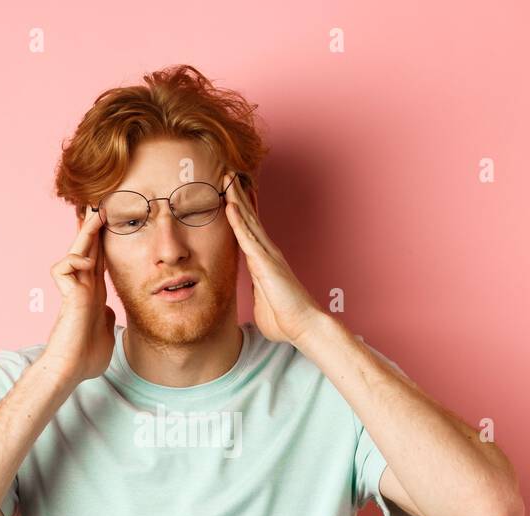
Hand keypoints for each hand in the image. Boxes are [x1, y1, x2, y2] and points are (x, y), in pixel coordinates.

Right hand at [43, 206, 116, 382]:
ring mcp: (73, 289)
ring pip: (76, 251)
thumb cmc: (86, 357)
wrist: (72, 369)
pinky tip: (85, 264)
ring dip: (85, 232)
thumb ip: (106, 317)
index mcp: (93, 294)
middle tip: (101, 204)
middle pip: (87, 250)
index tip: (110, 226)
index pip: (98, 261)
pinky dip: (74, 261)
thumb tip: (107, 309)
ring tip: (96, 212)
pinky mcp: (66, 294)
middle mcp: (82, 287)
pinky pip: (64, 266)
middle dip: (94, 227)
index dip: (103, 243)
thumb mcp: (104, 332)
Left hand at [223, 171, 324, 345]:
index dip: (240, 211)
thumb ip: (257, 294)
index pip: (249, 231)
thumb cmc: (285, 320)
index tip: (230, 194)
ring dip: (236, 199)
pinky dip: (238, 221)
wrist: (303, 327)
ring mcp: (267, 256)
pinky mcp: (266, 264)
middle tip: (227, 174)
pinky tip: (230, 206)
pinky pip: (248, 238)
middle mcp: (267, 253)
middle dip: (237, 195)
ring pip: (248, 221)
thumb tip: (253, 295)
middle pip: (249, 218)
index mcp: (264, 262)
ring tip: (226, 178)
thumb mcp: (263, 304)